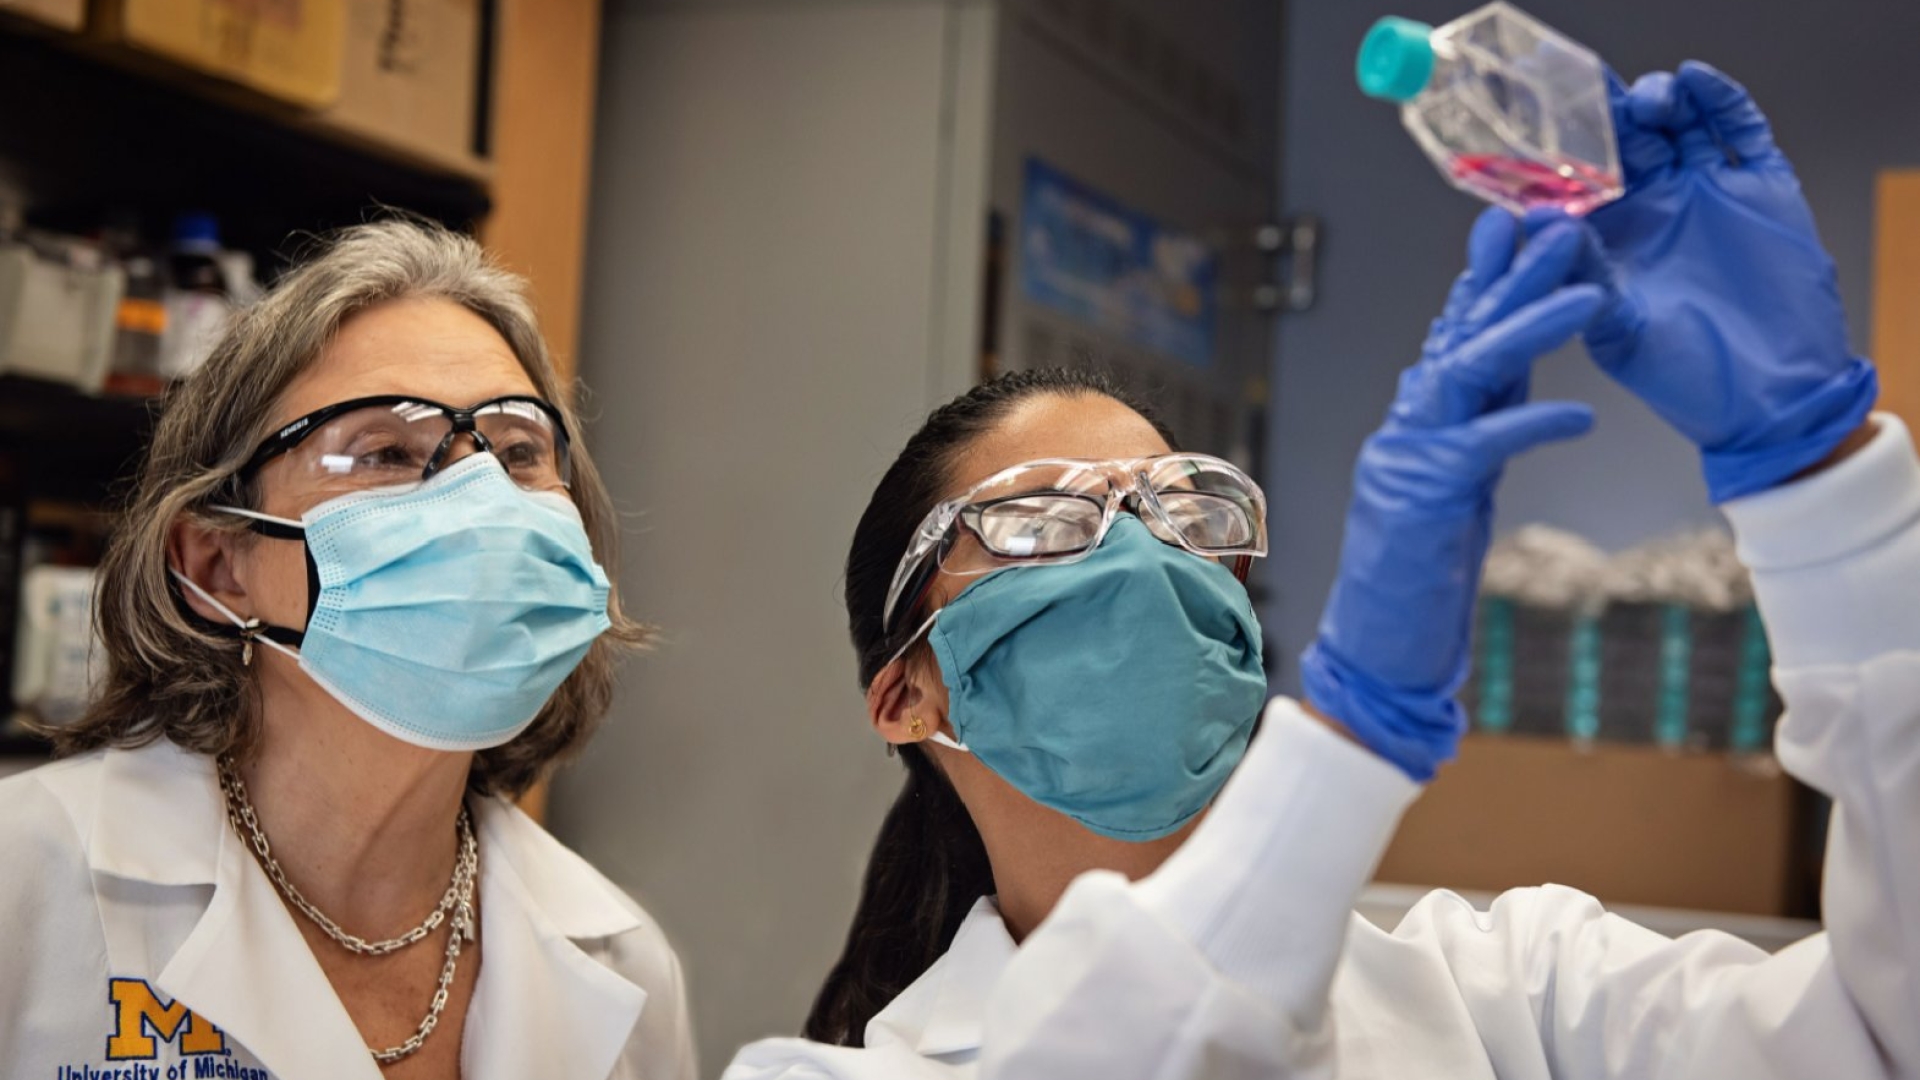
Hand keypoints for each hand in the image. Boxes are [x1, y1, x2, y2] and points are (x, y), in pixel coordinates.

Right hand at [1301, 210, 1598, 780]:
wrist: (1377, 651)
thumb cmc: (1419, 580)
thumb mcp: (1458, 491)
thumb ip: (1477, 432)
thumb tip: (1512, 382)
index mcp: (1417, 425)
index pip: (1454, 336)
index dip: (1484, 279)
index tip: (1514, 224)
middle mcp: (1407, 429)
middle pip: (1462, 334)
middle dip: (1513, 276)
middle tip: (1558, 222)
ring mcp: (1409, 459)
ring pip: (1468, 369)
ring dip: (1528, 326)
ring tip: (1589, 293)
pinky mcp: (1424, 498)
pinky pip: (1485, 444)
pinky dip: (1534, 421)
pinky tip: (1582, 415)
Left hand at [1571, 61, 1875, 502]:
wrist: (1769, 399)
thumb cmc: (1685, 378)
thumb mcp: (1617, 328)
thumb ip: (1582, 274)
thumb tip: (1538, 221)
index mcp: (1608, 241)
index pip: (1574, 182)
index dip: (1557, 153)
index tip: (1537, 128)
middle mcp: (1653, 211)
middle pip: (1623, 141)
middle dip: (1607, 114)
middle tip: (1594, 98)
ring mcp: (1706, 194)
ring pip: (1677, 126)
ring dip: (1659, 100)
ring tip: (1647, 100)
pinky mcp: (1759, 189)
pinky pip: (1740, 131)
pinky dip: (1720, 101)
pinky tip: (1696, 83)